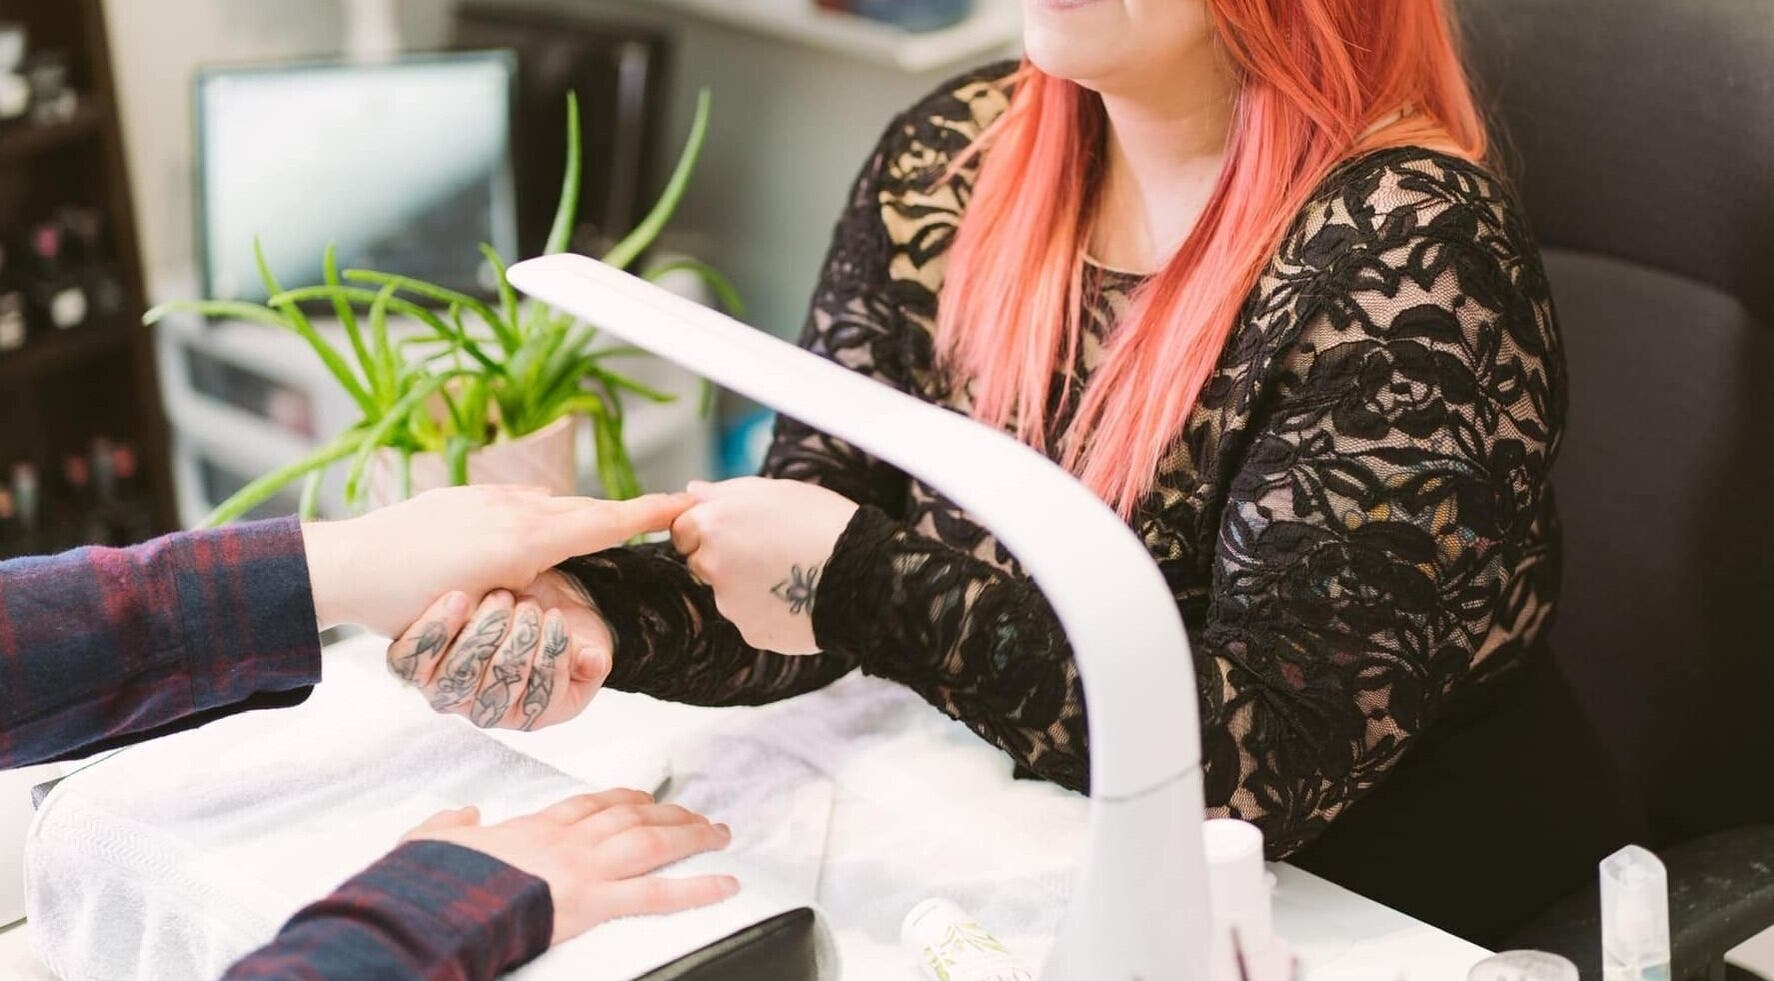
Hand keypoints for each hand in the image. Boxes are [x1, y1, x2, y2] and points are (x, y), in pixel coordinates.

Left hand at [302, 485, 690, 635]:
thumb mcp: (484, 606)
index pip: (603, 522)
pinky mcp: (465, 495)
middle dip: (621, 512)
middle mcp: (514, 510)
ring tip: (599, 524)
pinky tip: (534, 524)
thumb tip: (562, 581)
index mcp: (526, 540)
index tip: (683, 502)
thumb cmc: (408, 600)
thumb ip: (532, 586)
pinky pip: (519, 500)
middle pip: (585, 508)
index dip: (647, 514)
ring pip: (552, 503)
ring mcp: (488, 497)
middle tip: (658, 511)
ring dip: (578, 514)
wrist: (349, 564)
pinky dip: (541, 512)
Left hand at [387, 582, 610, 729]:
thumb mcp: (584, 641)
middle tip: (531, 604)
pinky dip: (436, 629)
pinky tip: (460, 599)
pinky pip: (413, 661)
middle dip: (520, 640)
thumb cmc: (551, 624)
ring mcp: (447, 693)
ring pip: (458, 676)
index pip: (539, 699)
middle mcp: (484, 711)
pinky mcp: (416, 669)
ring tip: (504, 597)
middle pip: (497, 688)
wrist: (515, 602)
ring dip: (485, 631)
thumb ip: (593, 657)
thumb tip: (594, 660)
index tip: (556, 618)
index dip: (549, 657)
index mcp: (531, 713)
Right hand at [403, 788, 737, 945]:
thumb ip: (450, 823)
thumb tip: (466, 812)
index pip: (589, 804)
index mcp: (534, 827)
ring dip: (692, 835)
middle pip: (631, 816)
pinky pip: (657, 893)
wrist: (438, 903)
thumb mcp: (429, 840)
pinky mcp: (594, 902)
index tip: (645, 795)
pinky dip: (697, 888)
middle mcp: (568, 840)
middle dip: (670, 812)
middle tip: (699, 814)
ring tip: (721, 835)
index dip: (623, 798)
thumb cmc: (433, 879)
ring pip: (652, 841)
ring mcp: (585, 868)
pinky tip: (727, 883)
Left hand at [669, 478, 858, 654]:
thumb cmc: (823, 522)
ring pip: (727, 594)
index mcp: (712, 523)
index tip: (738, 531)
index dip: (710, 529)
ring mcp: (729, 602)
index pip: (682, 530)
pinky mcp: (749, 631)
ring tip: (792, 575)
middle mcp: (711, 564)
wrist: (863, 573)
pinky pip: (751, 619)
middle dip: (724, 559)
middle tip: (769, 553)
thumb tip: (690, 491)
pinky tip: (798, 599)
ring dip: (748, 587)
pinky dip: (768, 612)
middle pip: (701, 564)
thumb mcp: (775, 490)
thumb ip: (724, 492)